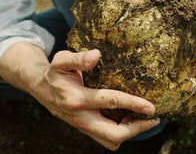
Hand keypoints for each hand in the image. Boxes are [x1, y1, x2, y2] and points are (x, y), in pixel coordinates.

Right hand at [30, 49, 159, 150]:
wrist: (42, 88)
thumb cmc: (55, 72)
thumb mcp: (62, 60)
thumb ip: (79, 58)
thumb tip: (96, 55)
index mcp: (76, 99)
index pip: (109, 101)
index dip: (132, 103)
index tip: (151, 106)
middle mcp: (80, 118)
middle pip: (113, 133)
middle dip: (136, 128)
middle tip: (154, 118)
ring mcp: (83, 126)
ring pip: (110, 139)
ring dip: (130, 132)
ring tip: (146, 119)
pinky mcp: (86, 129)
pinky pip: (106, 137)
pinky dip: (121, 132)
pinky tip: (131, 118)